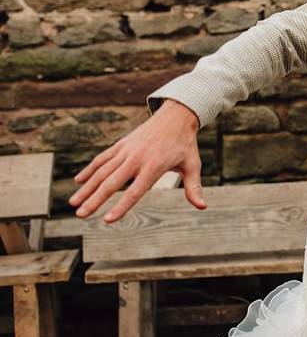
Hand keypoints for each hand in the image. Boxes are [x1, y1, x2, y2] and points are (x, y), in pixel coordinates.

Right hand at [69, 99, 205, 222]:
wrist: (176, 116)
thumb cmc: (185, 144)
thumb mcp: (192, 165)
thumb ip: (194, 187)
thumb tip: (202, 206)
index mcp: (154, 166)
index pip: (135, 191)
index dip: (121, 207)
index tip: (107, 220)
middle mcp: (137, 158)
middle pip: (112, 182)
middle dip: (94, 200)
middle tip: (79, 215)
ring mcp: (126, 150)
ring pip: (102, 171)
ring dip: (87, 187)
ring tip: (73, 203)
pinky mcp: (121, 144)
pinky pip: (102, 158)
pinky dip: (90, 169)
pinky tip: (78, 181)